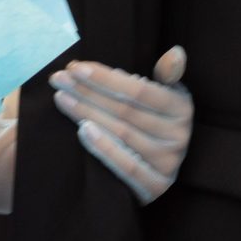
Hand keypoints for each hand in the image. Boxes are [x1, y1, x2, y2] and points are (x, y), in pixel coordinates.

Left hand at [51, 47, 191, 203]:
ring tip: (61, 98)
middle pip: (125, 111)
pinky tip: (81, 130)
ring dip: (87, 114)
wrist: (156, 167)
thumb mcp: (163, 94)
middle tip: (59, 79)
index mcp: (182, 108)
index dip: (106, 78)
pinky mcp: (155, 187)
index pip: (139, 90)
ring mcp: (169, 164)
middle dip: (88, 92)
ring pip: (121, 134)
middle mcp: (180, 136)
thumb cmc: (152, 120)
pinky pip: (126, 166)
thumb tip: (175, 52)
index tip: (76, 67)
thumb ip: (166, 74)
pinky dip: (103, 147)